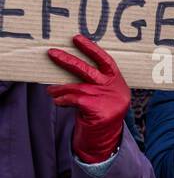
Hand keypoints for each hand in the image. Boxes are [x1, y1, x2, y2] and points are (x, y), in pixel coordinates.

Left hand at [46, 34, 129, 163]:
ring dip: (59, 89)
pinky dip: (62, 100)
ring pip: (76, 87)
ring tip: (51, 91)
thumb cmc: (101, 113)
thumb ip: (94, 82)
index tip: (76, 38)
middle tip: (52, 53)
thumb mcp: (103, 95)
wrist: (106, 138)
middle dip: (68, 61)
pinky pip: (73, 100)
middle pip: (88, 71)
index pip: (106, 61)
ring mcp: (108, 100)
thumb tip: (68, 65)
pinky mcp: (99, 111)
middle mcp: (115, 89)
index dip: (91, 49)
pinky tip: (59, 102)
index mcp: (117, 82)